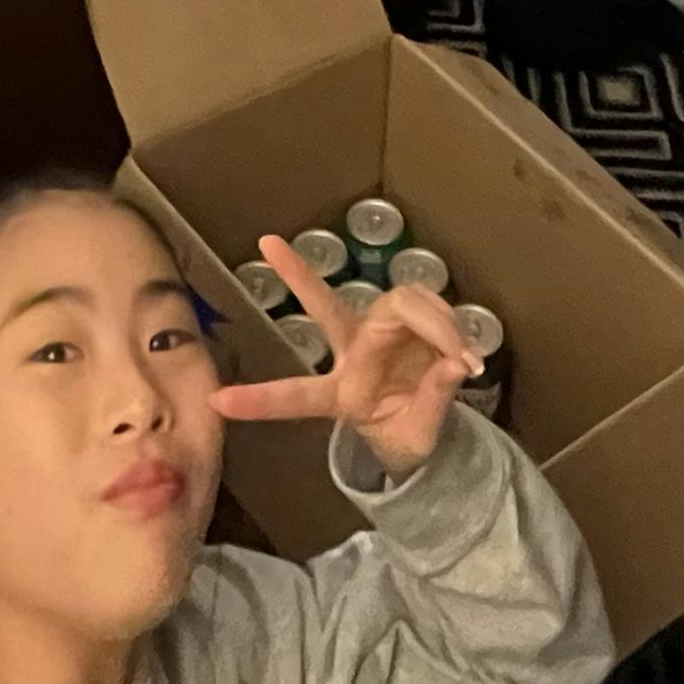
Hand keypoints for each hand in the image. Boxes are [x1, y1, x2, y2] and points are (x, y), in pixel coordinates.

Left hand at [214, 232, 478, 471]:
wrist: (425, 424)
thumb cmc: (406, 436)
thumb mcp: (417, 438)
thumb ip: (434, 402)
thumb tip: (454, 365)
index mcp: (340, 396)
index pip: (295, 397)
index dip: (260, 401)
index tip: (216, 400)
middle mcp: (351, 354)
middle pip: (324, 310)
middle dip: (298, 277)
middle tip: (267, 244)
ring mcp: (376, 331)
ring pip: (398, 304)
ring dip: (436, 325)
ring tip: (465, 359)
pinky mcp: (405, 317)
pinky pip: (427, 305)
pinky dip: (451, 325)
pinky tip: (467, 353)